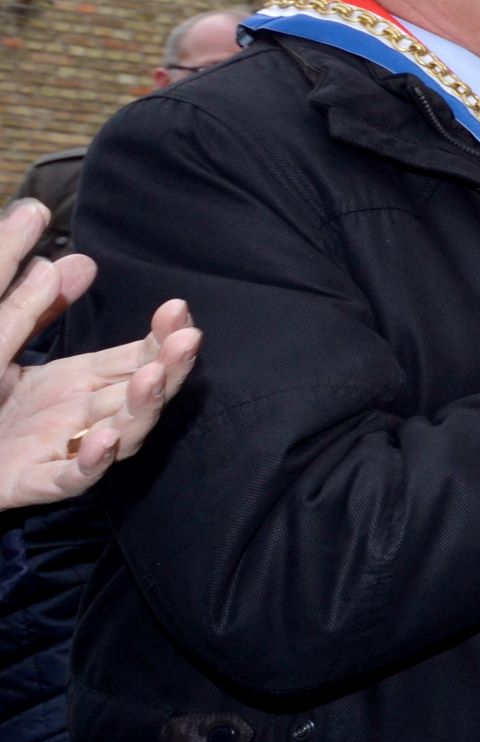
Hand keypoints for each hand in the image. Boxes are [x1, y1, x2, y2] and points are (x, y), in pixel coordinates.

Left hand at [0, 200, 202, 509]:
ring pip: (119, 436)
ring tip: (152, 378)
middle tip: (188, 339)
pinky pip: (68, 479)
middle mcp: (78, 416)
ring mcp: (59, 451)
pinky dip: (90, 465)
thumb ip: (32, 305)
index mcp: (75, 382)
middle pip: (141, 395)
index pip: (136, 359)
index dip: (162, 336)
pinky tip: (103, 441)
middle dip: (170, 367)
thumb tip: (78, 259)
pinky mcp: (29, 482)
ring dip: (142, 409)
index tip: (177, 307)